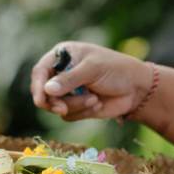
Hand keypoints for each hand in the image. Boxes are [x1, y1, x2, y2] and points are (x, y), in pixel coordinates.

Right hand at [29, 42, 152, 120]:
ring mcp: (68, 92)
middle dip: (55, 102)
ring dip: (75, 106)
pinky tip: (97, 103)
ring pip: (56, 107)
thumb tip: (47, 90)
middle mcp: (62, 74)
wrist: (136, 89)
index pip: (40, 71)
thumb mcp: (93, 69)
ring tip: (94, 100)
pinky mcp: (76, 107)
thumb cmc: (116, 69)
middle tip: (62, 108)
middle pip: (43, 93)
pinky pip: (68, 116)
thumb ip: (70, 79)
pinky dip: (82, 112)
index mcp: (63, 57)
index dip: (37, 86)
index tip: (41, 99)